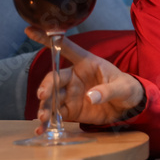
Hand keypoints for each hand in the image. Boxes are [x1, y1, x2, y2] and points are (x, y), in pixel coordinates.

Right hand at [27, 27, 145, 130]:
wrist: (129, 107)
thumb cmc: (126, 88)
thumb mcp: (123, 87)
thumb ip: (107, 91)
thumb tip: (90, 97)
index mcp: (86, 63)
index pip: (66, 47)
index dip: (49, 39)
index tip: (30, 30)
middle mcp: (74, 76)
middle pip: (54, 78)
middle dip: (47, 86)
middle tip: (43, 95)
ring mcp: (70, 93)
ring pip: (51, 98)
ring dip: (44, 107)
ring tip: (43, 118)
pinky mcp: (70, 109)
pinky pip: (55, 114)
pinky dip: (47, 122)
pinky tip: (41, 129)